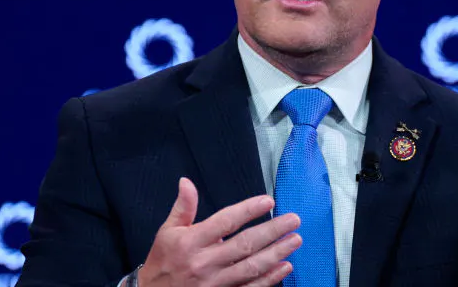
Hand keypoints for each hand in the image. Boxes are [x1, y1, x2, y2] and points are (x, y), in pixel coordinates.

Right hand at [138, 177, 301, 286]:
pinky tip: (285, 266)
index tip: (268, 202)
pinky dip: (270, 279)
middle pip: (245, 245)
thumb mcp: (167, 232)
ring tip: (295, 240)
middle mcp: (204, 262)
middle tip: (294, 220)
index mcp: (191, 242)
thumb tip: (187, 182)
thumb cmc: (163, 262)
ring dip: (277, 253)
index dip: (248, 211)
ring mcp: (215, 282)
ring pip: (252, 267)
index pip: (225, 222)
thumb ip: (182, 207)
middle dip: (272, 231)